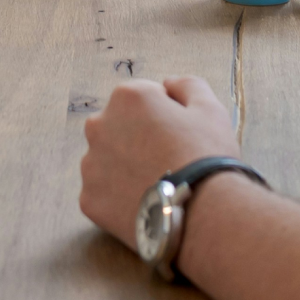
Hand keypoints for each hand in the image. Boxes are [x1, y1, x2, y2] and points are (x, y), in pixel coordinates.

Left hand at [79, 76, 238, 245]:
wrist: (202, 214)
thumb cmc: (206, 156)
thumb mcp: (210, 108)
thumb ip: (186, 85)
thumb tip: (168, 84)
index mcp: (127, 97)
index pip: (142, 99)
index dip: (164, 116)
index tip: (180, 135)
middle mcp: (99, 125)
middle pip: (119, 126)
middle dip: (137, 138)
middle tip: (167, 160)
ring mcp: (91, 165)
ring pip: (107, 160)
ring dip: (124, 167)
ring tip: (155, 185)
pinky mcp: (89, 199)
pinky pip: (103, 193)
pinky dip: (119, 197)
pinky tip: (144, 203)